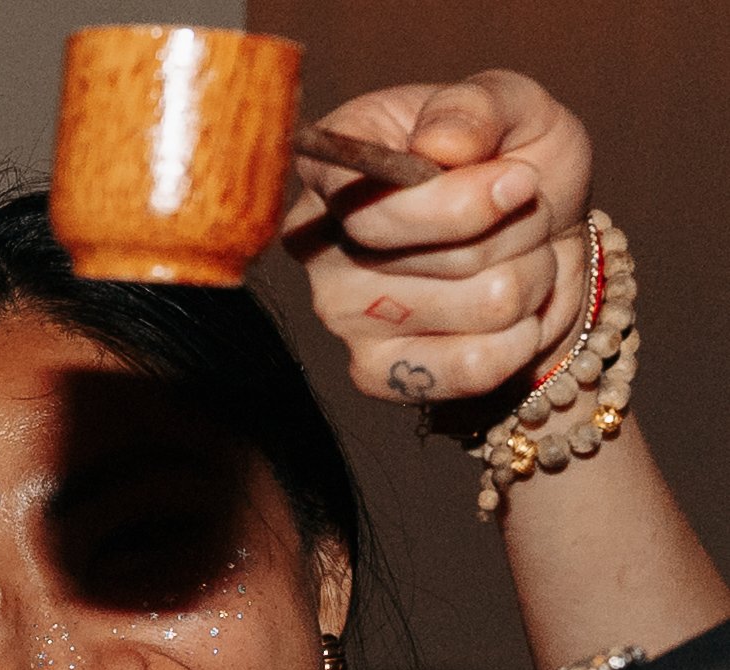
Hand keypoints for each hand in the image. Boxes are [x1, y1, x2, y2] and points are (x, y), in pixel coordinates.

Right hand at [291, 71, 592, 402]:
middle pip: (443, 254)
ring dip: (529, 279)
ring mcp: (339, 313)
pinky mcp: (372, 371)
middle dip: (516, 231)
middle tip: (523, 212)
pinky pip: (472, 366)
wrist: (540, 245)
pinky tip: (510, 320)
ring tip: (516, 260)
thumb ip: (479, 108)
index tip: (518, 181)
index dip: (455, 201)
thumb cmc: (514, 163)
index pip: (366, 199)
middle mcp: (319, 242)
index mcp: (335, 167)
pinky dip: (519, 339)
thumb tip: (438, 141)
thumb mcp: (515, 108)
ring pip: (482, 304)